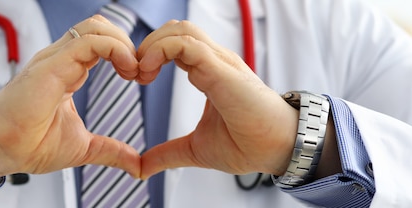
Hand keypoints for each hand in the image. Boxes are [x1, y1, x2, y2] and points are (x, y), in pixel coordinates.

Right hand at [0, 15, 142, 188]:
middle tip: (142, 71)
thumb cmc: (28, 144)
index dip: (127, 53)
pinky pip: (88, 41)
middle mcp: (61, 59)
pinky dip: (114, 49)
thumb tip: (135, 165)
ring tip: (134, 70)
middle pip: (101, 27)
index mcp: (68, 71)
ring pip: (95, 27)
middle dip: (129, 43)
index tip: (141, 77)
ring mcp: (54, 59)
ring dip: (123, 43)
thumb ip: (111, 151)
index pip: (101, 42)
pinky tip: (126, 69)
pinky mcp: (51, 65)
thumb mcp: (83, 147)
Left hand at [138, 20, 300, 178]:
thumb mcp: (195, 149)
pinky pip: (187, 44)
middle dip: (146, 46)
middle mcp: (213, 61)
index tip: (136, 79)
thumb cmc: (248, 144)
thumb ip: (168, 154)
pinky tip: (149, 71)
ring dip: (152, 45)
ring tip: (141, 73)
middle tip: (133, 74)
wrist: (277, 150)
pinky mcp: (222, 69)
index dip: (149, 56)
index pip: (173, 44)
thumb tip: (143, 168)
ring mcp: (219, 62)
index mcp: (207, 72)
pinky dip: (162, 50)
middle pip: (173, 30)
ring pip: (180, 30)